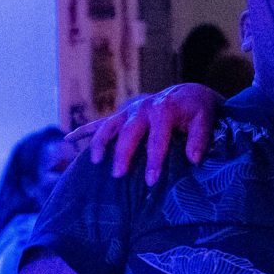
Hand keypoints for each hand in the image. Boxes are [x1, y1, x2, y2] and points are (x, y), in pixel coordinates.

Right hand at [83, 84, 220, 184]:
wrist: (187, 93)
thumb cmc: (196, 110)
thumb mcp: (205, 118)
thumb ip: (199, 138)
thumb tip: (193, 159)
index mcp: (163, 109)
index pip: (157, 138)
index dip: (154, 160)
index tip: (151, 180)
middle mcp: (142, 108)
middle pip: (128, 133)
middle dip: (122, 154)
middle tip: (118, 175)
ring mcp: (128, 112)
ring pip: (109, 126)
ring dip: (100, 143)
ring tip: (95, 162)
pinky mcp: (121, 116)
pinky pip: (99, 123)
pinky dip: (84, 131)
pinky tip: (68, 140)